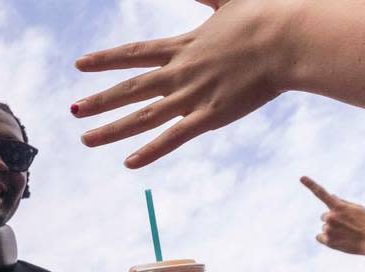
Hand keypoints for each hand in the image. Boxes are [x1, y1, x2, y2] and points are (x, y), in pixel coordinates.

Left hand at [73, 0, 290, 167]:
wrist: (292, 37)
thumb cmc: (269, 15)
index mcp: (185, 46)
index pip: (135, 55)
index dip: (105, 60)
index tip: (80, 65)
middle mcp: (182, 73)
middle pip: (130, 89)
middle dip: (99, 101)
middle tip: (73, 111)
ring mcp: (194, 95)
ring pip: (143, 116)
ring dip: (112, 129)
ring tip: (85, 140)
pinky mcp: (211, 115)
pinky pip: (174, 137)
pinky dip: (151, 151)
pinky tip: (129, 163)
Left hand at [301, 176, 364, 255]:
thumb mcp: (358, 208)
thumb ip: (343, 203)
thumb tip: (331, 196)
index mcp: (339, 207)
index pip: (322, 193)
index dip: (311, 185)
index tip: (301, 177)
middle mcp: (330, 217)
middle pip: (324, 216)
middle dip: (333, 218)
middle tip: (347, 224)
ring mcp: (328, 229)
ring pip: (325, 227)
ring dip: (333, 229)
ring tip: (347, 233)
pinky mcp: (327, 241)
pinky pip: (320, 237)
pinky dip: (327, 238)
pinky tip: (339, 239)